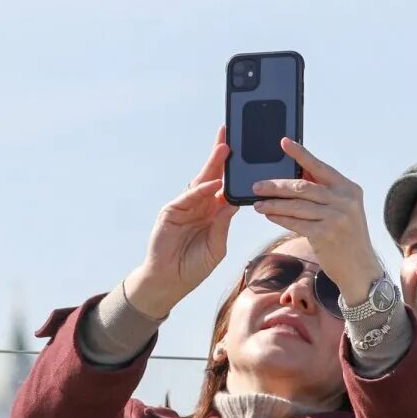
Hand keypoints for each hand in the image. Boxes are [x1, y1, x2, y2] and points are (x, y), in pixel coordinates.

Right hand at [123, 129, 241, 319]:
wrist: (170, 281)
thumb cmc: (194, 266)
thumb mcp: (217, 245)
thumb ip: (224, 223)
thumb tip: (235, 201)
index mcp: (213, 212)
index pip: (226, 186)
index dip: (234, 170)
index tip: (246, 154)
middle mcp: (200, 205)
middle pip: (213, 176)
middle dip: (221, 156)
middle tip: (231, 136)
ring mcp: (184, 206)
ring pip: (201, 181)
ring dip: (212, 165)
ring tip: (225, 148)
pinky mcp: (171, 212)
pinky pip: (189, 197)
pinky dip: (201, 190)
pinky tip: (213, 182)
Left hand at [251, 139, 384, 304]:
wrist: (360, 269)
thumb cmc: (346, 238)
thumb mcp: (343, 210)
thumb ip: (324, 193)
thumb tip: (294, 176)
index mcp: (349, 188)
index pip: (320, 167)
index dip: (300, 154)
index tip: (283, 143)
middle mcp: (345, 200)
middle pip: (303, 187)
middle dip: (276, 185)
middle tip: (257, 185)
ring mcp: (336, 217)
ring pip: (296, 205)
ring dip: (273, 203)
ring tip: (257, 202)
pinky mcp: (326, 235)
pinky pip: (296, 223)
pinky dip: (280, 218)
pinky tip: (268, 215)